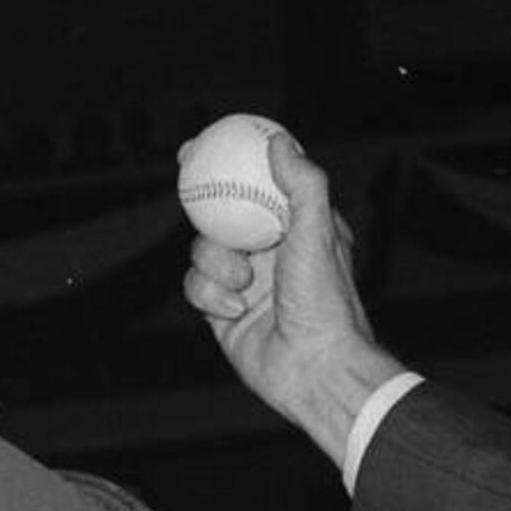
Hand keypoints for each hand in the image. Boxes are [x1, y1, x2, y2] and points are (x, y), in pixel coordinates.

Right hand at [182, 124, 402, 462]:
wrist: (313, 368)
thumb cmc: (325, 301)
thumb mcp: (318, 232)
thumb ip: (303, 185)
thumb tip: (279, 142)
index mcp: (298, 229)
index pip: (262, 184)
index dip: (235, 162)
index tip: (209, 142)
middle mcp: (270, 252)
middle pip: (223, 213)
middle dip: (203, 196)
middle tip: (185, 171)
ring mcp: (244, 281)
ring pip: (202, 249)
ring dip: (215, 262)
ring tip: (244, 281)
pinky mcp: (222, 310)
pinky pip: (195, 286)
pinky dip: (209, 294)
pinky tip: (235, 310)